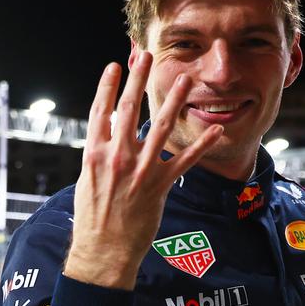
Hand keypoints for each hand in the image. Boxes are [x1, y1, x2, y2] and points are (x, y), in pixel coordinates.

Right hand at [64, 51, 222, 289]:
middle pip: (128, 110)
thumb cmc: (92, 216)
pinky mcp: (160, 185)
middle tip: (148, 57)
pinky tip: (217, 129)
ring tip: (186, 80)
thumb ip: (100, 154)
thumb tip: (107, 135)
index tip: (115, 65)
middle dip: (138, 80)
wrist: (103, 249)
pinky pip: (184, 159)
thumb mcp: (87, 180)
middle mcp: (116, 156)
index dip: (107, 86)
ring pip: (160, 128)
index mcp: (94, 153)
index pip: (100, 111)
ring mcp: (140, 170)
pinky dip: (202, 144)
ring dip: (174, 101)